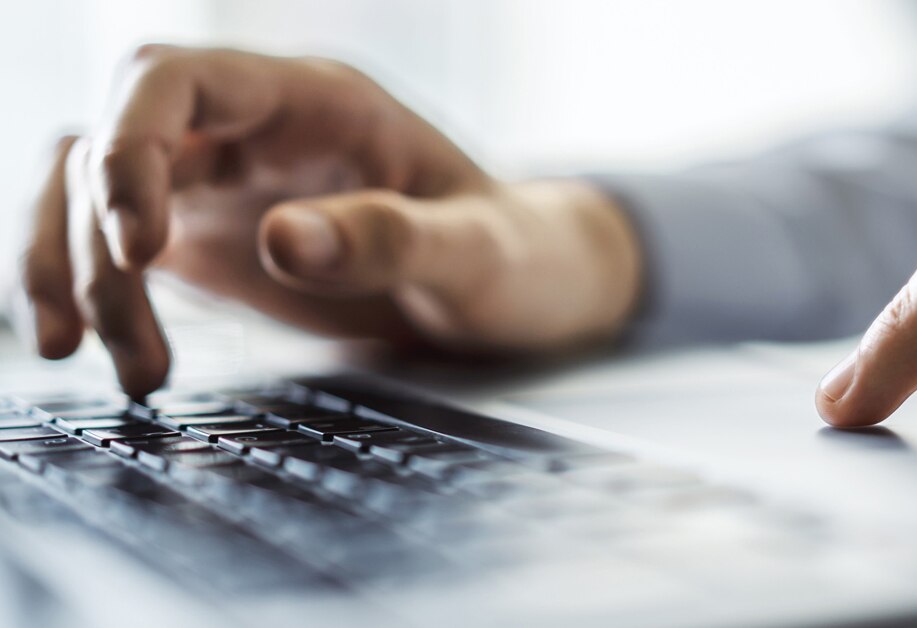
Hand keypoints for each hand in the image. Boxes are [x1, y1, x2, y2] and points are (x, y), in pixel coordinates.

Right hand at [19, 46, 641, 396]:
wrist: (516, 290)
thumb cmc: (512, 257)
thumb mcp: (476, 251)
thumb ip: (392, 239)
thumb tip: (283, 239)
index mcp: (318, 104)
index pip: (178, 79)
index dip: (129, 145)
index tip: (137, 245)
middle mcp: (255, 131)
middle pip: (109, 139)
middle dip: (88, 236)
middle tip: (119, 338)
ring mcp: (227, 182)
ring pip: (91, 192)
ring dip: (76, 275)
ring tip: (130, 371)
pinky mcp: (215, 239)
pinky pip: (118, 245)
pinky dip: (97, 295)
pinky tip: (114, 354)